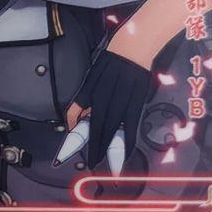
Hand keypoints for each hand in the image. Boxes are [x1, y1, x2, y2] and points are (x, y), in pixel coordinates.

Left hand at [66, 51, 151, 169]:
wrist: (133, 47)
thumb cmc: (110, 63)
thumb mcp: (91, 77)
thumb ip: (82, 99)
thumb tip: (74, 121)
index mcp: (91, 89)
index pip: (79, 113)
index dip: (76, 131)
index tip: (75, 143)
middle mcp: (104, 95)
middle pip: (97, 126)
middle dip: (94, 147)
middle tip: (91, 163)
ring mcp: (122, 98)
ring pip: (113, 128)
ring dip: (108, 147)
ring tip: (105, 163)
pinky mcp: (137, 100)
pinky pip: (131, 124)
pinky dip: (128, 140)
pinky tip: (125, 152)